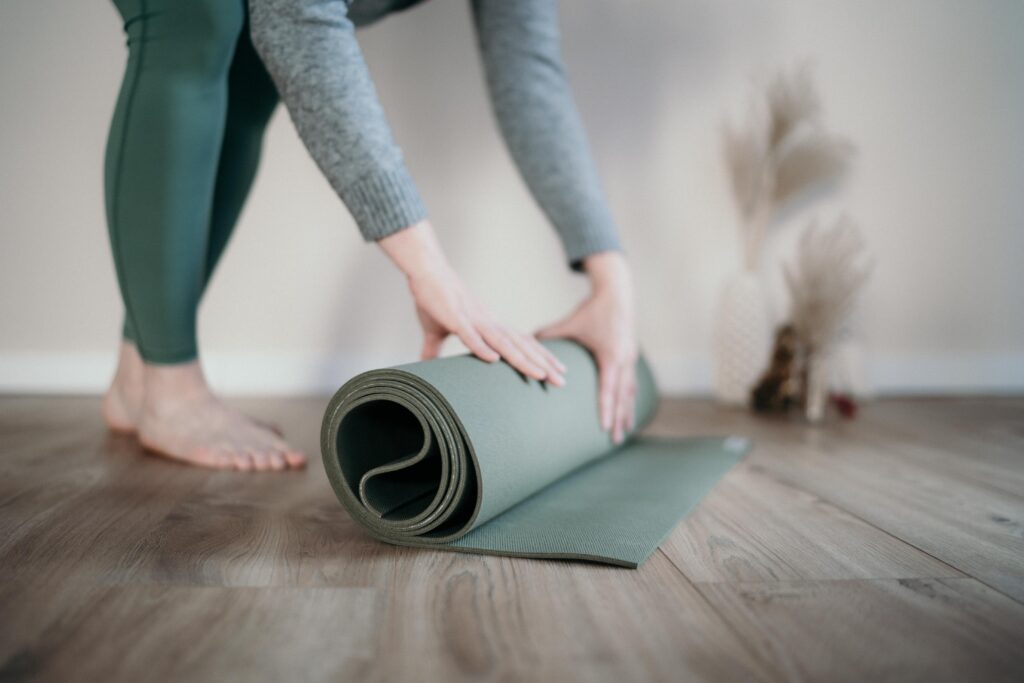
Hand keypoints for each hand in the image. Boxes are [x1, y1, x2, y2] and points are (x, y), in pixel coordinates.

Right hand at [379, 221, 565, 384]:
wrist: (426, 270)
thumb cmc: (435, 299)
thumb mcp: (435, 330)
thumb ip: (434, 350)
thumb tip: (424, 365)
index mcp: (489, 325)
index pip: (521, 344)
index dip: (540, 358)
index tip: (557, 372)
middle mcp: (488, 322)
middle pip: (520, 346)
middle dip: (542, 364)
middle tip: (562, 382)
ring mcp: (473, 320)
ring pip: (502, 342)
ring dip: (521, 359)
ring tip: (540, 375)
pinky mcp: (454, 317)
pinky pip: (469, 334)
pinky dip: (481, 346)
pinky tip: (493, 360)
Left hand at [537, 251, 636, 443]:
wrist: (617, 293)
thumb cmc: (591, 310)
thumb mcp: (570, 323)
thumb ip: (549, 335)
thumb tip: (524, 342)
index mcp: (611, 355)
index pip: (607, 389)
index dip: (605, 409)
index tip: (602, 428)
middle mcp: (624, 360)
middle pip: (622, 397)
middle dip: (618, 419)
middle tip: (614, 441)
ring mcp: (631, 359)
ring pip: (630, 392)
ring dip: (627, 413)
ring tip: (623, 433)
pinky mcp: (632, 356)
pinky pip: (632, 383)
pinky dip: (630, 399)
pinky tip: (628, 411)